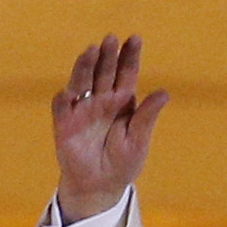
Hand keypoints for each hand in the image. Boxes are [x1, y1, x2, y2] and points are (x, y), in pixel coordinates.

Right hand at [52, 34, 167, 223]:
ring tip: (91, 51)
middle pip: (104, 72)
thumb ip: (147, 116)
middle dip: (107, 55)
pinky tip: (68, 92)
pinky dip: (64, 98)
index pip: (126, 73)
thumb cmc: (122, 163)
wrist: (100, 187)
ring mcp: (82, 110)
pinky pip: (62, 107)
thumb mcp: (138, 140)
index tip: (135, 39)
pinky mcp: (64, 123)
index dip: (129, 56)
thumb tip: (164, 92)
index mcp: (122, 101)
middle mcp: (102, 99)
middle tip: (111, 39)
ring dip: (85, 66)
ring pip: (82, 81)